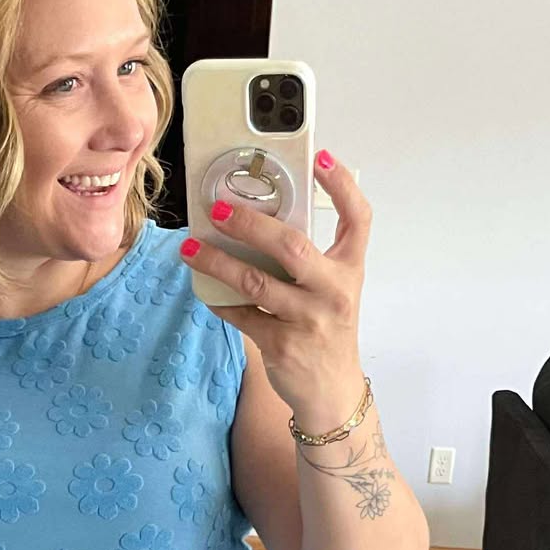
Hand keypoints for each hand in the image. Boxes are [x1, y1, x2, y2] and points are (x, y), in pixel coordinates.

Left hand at [181, 150, 370, 425]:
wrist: (332, 392)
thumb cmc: (327, 330)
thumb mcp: (333, 290)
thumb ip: (310, 259)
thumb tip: (258, 220)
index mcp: (350, 269)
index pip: (358, 218)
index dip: (341, 184)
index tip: (320, 156)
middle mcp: (334, 292)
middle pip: (292, 246)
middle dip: (250, 223)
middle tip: (217, 209)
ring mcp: (308, 320)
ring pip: (256, 283)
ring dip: (218, 262)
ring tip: (191, 248)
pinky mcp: (282, 345)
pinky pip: (241, 316)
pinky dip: (219, 301)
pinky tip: (204, 290)